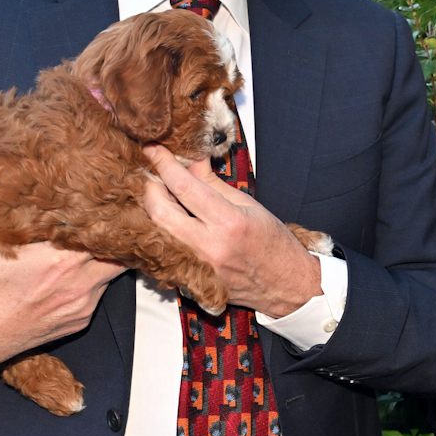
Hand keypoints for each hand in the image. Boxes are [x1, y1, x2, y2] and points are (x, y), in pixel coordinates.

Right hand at [0, 159, 124, 372]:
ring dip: (111, 254)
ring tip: (104, 233)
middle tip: (119, 211)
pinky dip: (97, 277)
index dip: (114, 212)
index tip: (114, 195)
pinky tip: (84, 264)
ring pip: (115, 272)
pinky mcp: (81, 319)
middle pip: (121, 251)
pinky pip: (101, 293)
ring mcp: (83, 304)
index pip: (106, 230)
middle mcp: (79, 283)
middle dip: (121, 232)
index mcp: (59, 260)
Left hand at [140, 146, 322, 316]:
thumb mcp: (249, 205)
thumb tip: (191, 160)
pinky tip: (169, 220)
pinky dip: (161, 231)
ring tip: (161, 195)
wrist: (285, 285)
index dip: (165, 164)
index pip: (184, 187)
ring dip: (153, 208)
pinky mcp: (190, 282)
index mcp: (229, 223)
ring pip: (156, 231)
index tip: (154, 149)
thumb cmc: (273, 244)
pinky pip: (164, 251)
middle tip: (154, 174)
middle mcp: (209, 247)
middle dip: (150, 186)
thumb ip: (213, 183)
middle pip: (159, 211)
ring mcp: (197, 267)